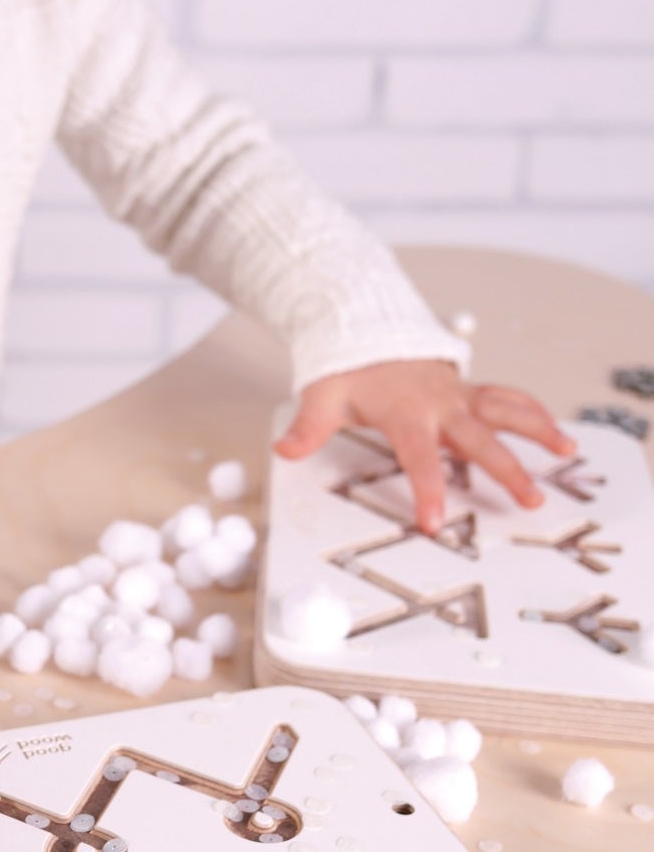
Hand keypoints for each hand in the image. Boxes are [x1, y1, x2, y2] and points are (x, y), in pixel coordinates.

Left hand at [273, 359, 574, 534]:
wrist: (366, 330)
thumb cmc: (347, 370)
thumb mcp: (321, 397)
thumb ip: (307, 427)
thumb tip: (284, 450)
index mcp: (405, 411)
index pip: (418, 456)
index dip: (428, 488)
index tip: (435, 520)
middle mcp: (440, 403)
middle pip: (478, 438)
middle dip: (506, 469)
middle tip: (529, 499)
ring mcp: (459, 395)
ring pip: (506, 410)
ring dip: (538, 429)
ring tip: (567, 452)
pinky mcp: (469, 392)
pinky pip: (507, 399)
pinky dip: (534, 411)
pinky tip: (557, 432)